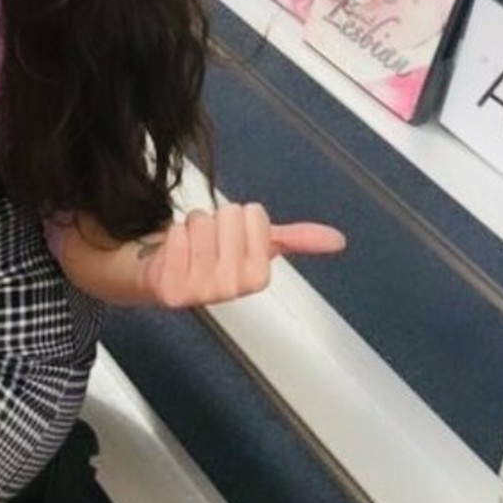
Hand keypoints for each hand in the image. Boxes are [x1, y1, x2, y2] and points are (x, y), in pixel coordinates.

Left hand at [141, 200, 345, 309]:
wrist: (165, 276)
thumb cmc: (213, 259)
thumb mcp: (258, 248)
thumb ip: (298, 241)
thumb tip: (338, 240)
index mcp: (258, 276)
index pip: (254, 213)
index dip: (242, 218)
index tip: (234, 238)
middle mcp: (233, 287)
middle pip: (228, 213)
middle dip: (217, 220)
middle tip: (211, 243)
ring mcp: (201, 289)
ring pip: (201, 219)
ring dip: (193, 227)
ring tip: (192, 248)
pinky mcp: (171, 287)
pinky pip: (175, 232)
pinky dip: (172, 235)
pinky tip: (175, 254)